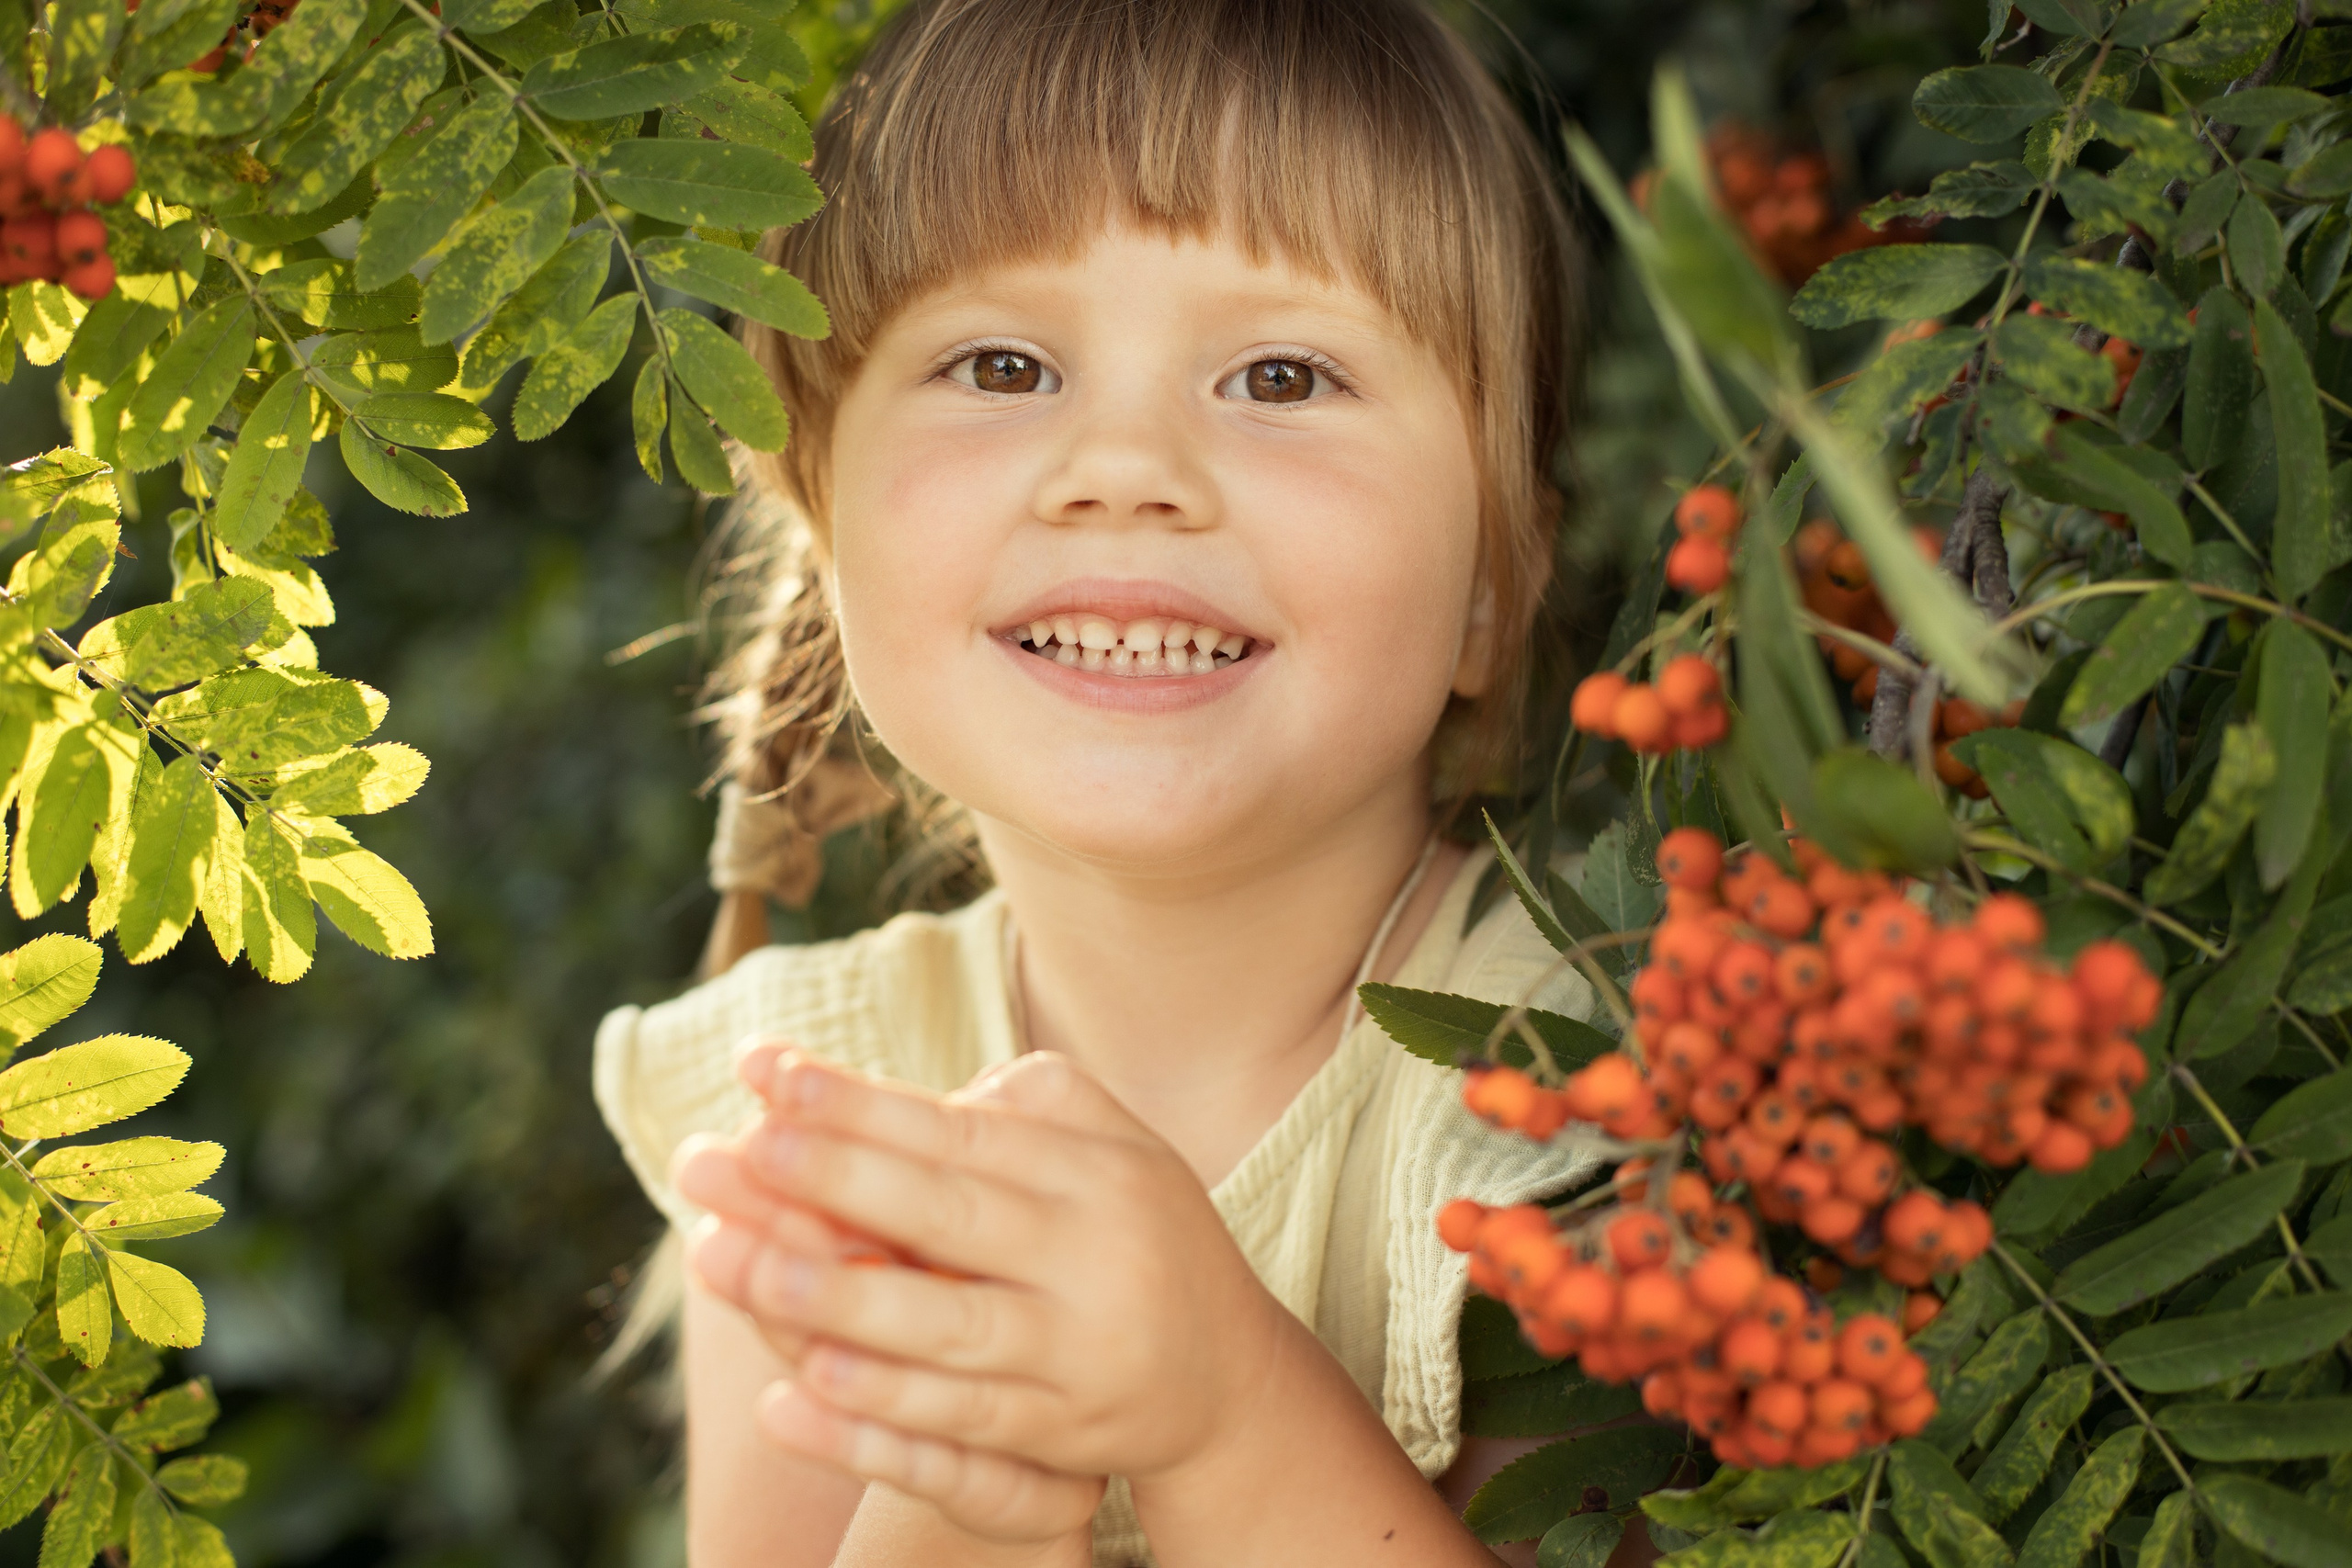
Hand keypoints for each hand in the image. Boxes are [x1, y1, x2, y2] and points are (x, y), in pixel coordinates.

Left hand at [681, 1047, 1293, 1487]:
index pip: (961, 1131)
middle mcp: (1096, 1255)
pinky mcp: (1066, 1434)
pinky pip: (965, 1422)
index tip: (765, 1070)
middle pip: (949, 1214)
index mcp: (1098, 1172)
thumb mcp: (1117, 1148)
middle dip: (837, 1180)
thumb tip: (917, 1095)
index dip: (859, 1103)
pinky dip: (883, 1403)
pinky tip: (805, 1379)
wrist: (1231, 1377)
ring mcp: (1082, 1352)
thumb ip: (1030, 1106)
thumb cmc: (1139, 1233)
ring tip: (737, 1262)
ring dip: (837, 1298)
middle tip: (738, 1149)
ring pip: (948, 1327)